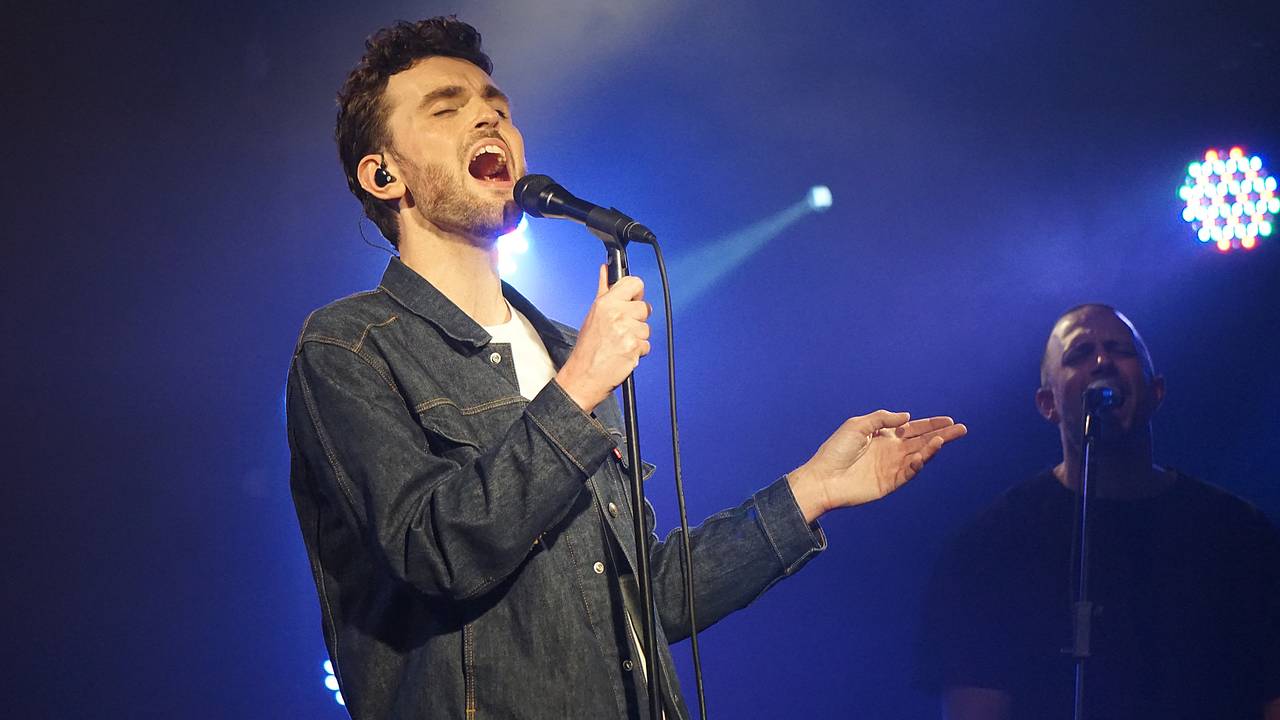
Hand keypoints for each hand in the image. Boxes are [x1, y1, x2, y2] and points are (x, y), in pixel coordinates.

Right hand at [555, 265, 651, 410]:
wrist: (584, 376)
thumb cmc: (588, 347)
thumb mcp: (593, 314)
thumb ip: (604, 290)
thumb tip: (606, 269)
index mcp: (606, 303)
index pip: (635, 283)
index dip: (636, 292)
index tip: (632, 299)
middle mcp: (617, 314)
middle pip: (645, 307)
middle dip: (637, 319)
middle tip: (622, 329)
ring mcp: (626, 331)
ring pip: (647, 328)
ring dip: (637, 337)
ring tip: (620, 343)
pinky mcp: (634, 348)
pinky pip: (646, 345)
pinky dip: (638, 351)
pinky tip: (623, 353)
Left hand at [788, 410, 966, 522]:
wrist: (823, 479)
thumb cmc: (836, 450)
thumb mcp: (857, 425)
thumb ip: (882, 418)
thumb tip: (907, 417)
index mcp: (884, 435)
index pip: (913, 428)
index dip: (931, 424)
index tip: (948, 420)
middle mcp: (891, 450)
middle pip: (923, 441)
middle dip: (942, 435)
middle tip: (961, 429)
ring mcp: (892, 467)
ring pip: (920, 455)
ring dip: (933, 448)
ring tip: (944, 439)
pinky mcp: (891, 482)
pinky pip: (910, 472)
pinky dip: (919, 464)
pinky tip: (924, 455)